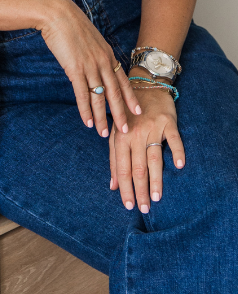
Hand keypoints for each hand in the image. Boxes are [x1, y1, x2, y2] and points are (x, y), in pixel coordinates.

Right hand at [38, 0, 141, 137]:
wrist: (57, 14)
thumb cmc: (70, 24)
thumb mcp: (89, 38)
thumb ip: (94, 53)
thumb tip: (95, 62)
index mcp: (107, 53)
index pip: (122, 80)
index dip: (130, 97)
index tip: (138, 111)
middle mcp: (103, 61)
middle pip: (114, 93)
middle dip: (120, 113)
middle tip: (125, 131)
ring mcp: (90, 65)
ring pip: (99, 97)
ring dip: (101, 117)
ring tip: (102, 133)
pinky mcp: (75, 69)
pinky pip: (83, 94)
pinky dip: (85, 110)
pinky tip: (87, 122)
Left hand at [109, 84, 184, 211]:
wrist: (146, 85)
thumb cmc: (129, 113)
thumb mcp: (117, 132)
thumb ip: (114, 158)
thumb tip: (113, 186)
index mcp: (120, 137)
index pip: (122, 168)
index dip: (125, 188)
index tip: (128, 205)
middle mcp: (135, 133)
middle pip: (137, 167)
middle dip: (139, 190)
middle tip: (144, 209)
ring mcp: (152, 127)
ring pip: (153, 158)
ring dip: (156, 179)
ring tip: (157, 197)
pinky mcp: (168, 122)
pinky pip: (173, 139)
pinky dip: (177, 152)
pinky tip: (180, 166)